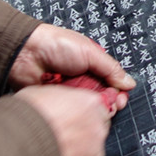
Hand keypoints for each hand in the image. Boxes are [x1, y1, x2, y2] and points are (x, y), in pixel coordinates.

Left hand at [9, 24, 136, 110]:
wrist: (26, 52)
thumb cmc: (56, 44)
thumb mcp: (90, 53)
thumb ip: (110, 69)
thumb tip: (129, 82)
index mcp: (93, 65)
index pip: (111, 83)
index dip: (117, 93)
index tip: (120, 99)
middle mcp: (83, 78)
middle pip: (101, 97)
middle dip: (108, 102)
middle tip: (110, 105)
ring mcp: (70, 90)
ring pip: (87, 106)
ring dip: (93, 108)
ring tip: (95, 107)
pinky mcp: (58, 100)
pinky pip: (71, 110)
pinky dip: (76, 111)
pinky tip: (80, 111)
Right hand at [16, 85, 112, 155]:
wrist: (16, 148)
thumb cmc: (25, 118)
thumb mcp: (41, 92)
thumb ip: (60, 98)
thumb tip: (57, 101)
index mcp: (89, 103)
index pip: (97, 107)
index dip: (81, 113)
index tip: (71, 118)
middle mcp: (97, 127)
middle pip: (96, 130)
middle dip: (82, 134)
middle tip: (60, 137)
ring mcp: (94, 152)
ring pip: (90, 152)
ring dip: (77, 153)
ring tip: (53, 153)